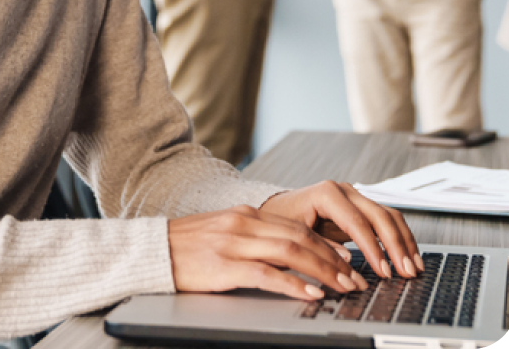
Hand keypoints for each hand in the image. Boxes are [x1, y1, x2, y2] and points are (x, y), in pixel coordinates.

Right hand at [168, 204, 369, 300]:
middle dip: (333, 260)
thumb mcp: (224, 233)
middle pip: (300, 238)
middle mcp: (244, 224)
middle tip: (355, 278)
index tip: (347, 260)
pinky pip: (267, 274)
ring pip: (291, 253)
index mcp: (246, 214)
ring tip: (343, 287)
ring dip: (323, 271)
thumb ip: (253, 238)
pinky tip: (310, 293)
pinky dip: (293, 284)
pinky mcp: (225, 266)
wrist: (154, 250)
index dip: (326, 243)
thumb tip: (287, 254)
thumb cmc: (188, 247)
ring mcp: (234, 243)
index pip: (296, 226)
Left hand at [261, 181, 422, 282]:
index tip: (385, 271)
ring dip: (404, 242)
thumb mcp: (296, 235)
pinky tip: (409, 256)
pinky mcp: (360, 208)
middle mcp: (344, 191)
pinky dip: (400, 238)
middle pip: (379, 215)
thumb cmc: (283, 221)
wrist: (278, 209)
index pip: (357, 222)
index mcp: (326, 194)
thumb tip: (348, 266)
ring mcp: (354, 197)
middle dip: (396, 245)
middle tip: (406, 272)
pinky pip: (387, 219)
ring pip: (389, 215)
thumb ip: (321, 248)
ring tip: (414, 267)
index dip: (373, 248)